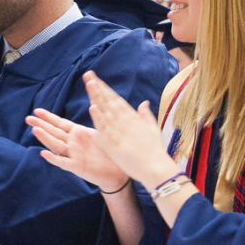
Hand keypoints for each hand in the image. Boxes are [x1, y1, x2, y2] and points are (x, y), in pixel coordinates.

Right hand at [26, 108, 126, 190]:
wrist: (117, 172)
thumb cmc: (111, 151)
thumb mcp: (102, 133)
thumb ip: (96, 120)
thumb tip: (94, 104)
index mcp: (78, 133)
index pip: (60, 123)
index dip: (49, 117)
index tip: (37, 110)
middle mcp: (73, 144)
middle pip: (54, 133)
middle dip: (41, 125)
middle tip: (27, 118)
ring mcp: (73, 155)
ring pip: (56, 145)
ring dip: (45, 137)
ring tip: (34, 129)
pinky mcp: (77, 167)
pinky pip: (63, 162)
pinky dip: (53, 158)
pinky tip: (44, 153)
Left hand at [79, 72, 175, 188]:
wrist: (155, 168)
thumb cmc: (154, 151)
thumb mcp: (152, 129)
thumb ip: (146, 115)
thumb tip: (144, 103)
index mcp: (133, 118)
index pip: (116, 100)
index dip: (105, 89)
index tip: (96, 80)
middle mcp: (126, 122)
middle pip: (109, 101)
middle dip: (98, 88)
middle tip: (88, 75)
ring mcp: (120, 132)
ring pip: (106, 111)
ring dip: (97, 97)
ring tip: (89, 84)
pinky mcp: (115, 144)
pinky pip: (105, 129)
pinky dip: (99, 118)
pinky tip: (92, 108)